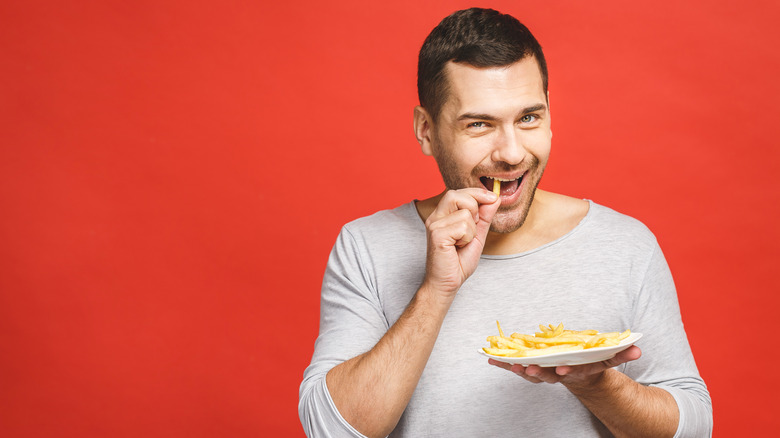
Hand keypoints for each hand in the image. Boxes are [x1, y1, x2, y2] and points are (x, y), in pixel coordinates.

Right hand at [421, 188, 499, 299]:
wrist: (447, 283)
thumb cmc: (459, 261)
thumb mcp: (477, 235)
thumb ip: (485, 217)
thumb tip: (495, 198)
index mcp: (443, 215)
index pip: (458, 192)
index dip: (477, 192)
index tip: (492, 198)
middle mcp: (435, 217)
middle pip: (456, 194)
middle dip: (473, 207)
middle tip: (474, 227)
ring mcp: (434, 225)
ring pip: (464, 212)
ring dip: (472, 229)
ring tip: (463, 242)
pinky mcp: (436, 235)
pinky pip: (463, 226)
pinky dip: (467, 238)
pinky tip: (458, 247)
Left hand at [488, 346, 641, 386]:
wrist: (581, 374)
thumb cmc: (591, 361)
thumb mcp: (607, 358)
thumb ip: (622, 353)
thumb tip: (639, 347)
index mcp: (577, 371)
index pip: (572, 372)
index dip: (567, 372)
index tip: (562, 370)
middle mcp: (560, 373)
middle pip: (548, 376)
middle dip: (537, 372)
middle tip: (526, 368)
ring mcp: (546, 372)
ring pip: (531, 374)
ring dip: (517, 369)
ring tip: (507, 364)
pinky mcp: (534, 369)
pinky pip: (517, 367)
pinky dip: (504, 364)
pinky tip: (489, 359)